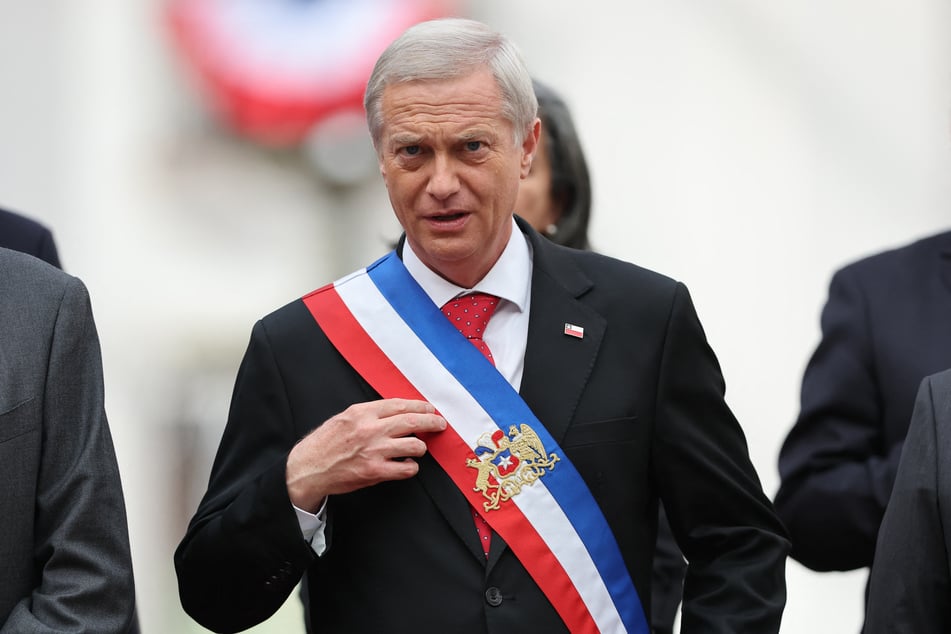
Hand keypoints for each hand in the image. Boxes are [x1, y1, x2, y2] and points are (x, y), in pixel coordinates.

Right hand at [285, 398, 446, 511]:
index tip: (429, 408)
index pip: (400, 404)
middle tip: (440, 424)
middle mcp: (370, 429)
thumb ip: (369, 414)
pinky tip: (407, 465)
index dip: (419, 406)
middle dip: (432, 422)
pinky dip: (411, 467)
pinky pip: (406, 468)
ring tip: (418, 448)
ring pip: (415, 445)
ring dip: (421, 447)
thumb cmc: (325, 443)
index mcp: (362, 412)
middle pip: (413, 421)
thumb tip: (397, 412)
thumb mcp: (345, 418)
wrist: (308, 468)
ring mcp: (374, 451)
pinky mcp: (375, 472)